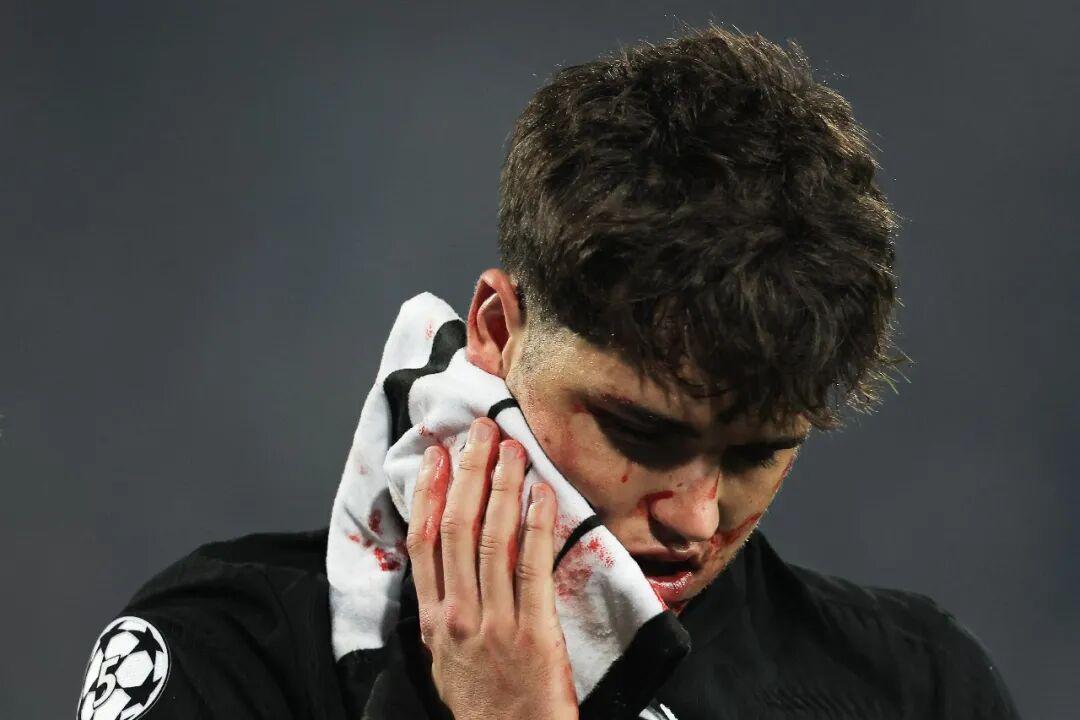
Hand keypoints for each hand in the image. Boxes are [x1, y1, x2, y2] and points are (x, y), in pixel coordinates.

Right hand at [405, 417, 578, 719]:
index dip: (430, 492)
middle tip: (480, 431)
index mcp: (433, 618)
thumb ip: (443, 609)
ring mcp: (494, 621)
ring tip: (512, 449)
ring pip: (492, 539)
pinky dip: (536, 525)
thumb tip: (445, 561)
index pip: (423, 541)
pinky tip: (542, 493)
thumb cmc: (481, 704)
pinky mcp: (533, 631)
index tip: (437, 454)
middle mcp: (457, 614)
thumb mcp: (444, 657)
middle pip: (457, 527)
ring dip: (502, 487)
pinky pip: (532, 566)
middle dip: (469, 473)